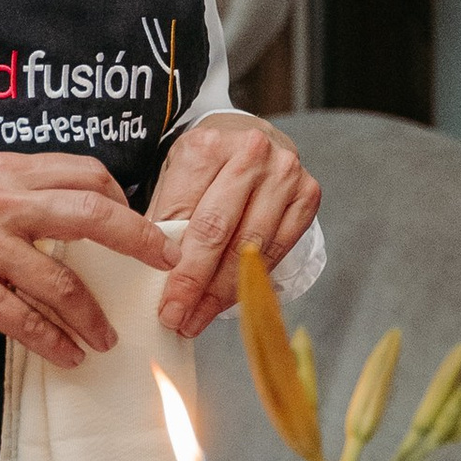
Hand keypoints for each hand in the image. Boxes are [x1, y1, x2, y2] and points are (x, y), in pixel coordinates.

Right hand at [0, 157, 173, 369]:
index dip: (123, 200)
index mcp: (1, 172)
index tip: (144, 226)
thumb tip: (71, 226)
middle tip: (167, 265)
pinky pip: (28, 321)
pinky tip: (68, 355)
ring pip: (63, 281)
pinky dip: (55, 341)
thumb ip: (14, 202)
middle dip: (139, 241)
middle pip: (91, 212)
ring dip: (93, 315)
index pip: (84, 173)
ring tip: (108, 337)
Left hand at [147, 114, 320, 337]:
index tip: (164, 303)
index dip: (173, 266)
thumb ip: (166, 221)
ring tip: (201, 317)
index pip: (186, 216)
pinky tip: (231, 299)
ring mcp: (284, 174)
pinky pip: (278, 250)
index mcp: (208, 146)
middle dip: (197, 284)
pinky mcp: (307, 195)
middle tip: (180, 318)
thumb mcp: (174, 180)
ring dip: (223, 291)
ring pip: (251, 248)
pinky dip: (252, 280)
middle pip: (220, 233)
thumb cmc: (206, 166)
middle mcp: (251, 154)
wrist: (246, 141)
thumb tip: (153, 275)